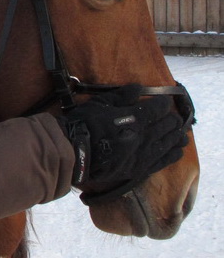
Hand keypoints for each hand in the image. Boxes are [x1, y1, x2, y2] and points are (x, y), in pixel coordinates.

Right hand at [61, 85, 186, 197]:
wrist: (74, 153)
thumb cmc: (84, 124)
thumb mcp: (101, 103)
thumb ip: (122, 95)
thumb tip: (140, 88)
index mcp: (135, 118)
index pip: (158, 108)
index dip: (164, 103)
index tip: (164, 101)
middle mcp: (143, 137)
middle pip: (167, 126)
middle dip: (172, 120)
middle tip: (175, 117)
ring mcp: (142, 154)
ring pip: (168, 144)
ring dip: (177, 137)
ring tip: (183, 134)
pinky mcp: (138, 169)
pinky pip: (161, 162)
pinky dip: (172, 155)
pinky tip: (178, 152)